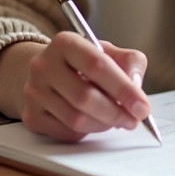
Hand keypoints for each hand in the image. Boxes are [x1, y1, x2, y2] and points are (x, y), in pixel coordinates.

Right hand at [0, 34, 150, 142]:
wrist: (47, 73)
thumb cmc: (84, 63)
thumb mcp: (108, 52)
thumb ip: (130, 63)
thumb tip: (136, 87)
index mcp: (65, 42)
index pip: (98, 66)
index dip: (124, 89)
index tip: (143, 107)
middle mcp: (43, 65)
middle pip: (85, 97)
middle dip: (116, 113)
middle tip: (134, 120)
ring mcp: (33, 92)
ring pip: (76, 119)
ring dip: (104, 124)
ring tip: (117, 120)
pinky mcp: (31, 116)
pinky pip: (66, 132)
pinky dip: (88, 131)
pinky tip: (94, 121)